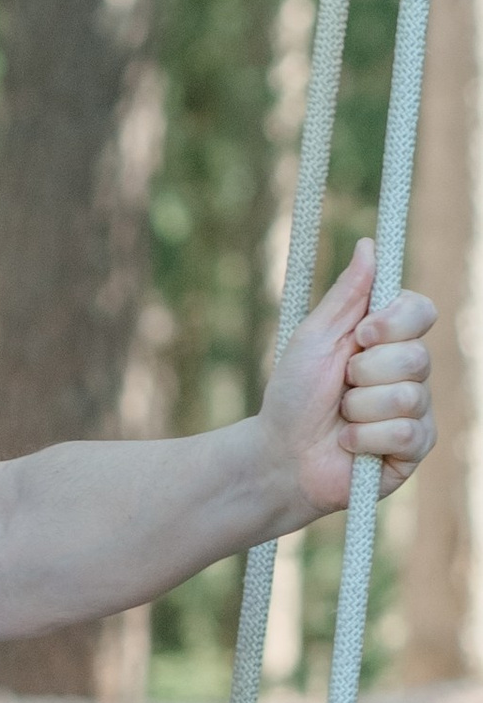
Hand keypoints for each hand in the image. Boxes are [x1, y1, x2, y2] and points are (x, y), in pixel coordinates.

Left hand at [260, 241, 434, 512]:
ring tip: (341, 420)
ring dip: (359, 410)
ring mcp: (416, 410)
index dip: (395, 322)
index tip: (361, 334)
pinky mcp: (414, 448)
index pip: (422, 311)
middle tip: (341, 387)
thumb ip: (346, 295)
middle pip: (416, 356)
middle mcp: (409, 371)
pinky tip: (349, 446)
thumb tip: (368, 245)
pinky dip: (366, 440)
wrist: (279, 458)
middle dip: (365, 374)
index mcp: (389, 339)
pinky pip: (406, 433)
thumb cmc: (293, 397)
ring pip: (407, 397)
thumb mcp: (314, 339)